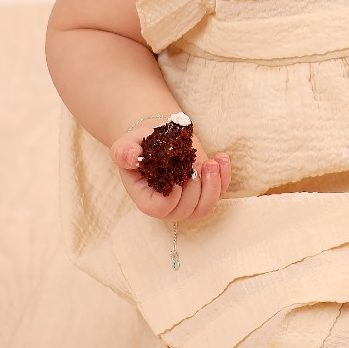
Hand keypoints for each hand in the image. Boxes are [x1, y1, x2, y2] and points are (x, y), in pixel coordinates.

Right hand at [111, 122, 232, 221]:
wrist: (158, 137)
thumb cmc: (140, 144)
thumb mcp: (127, 145)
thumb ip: (124, 152)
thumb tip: (131, 156)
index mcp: (147, 198)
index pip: (160, 209)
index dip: (171, 196)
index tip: (176, 176)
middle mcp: (168, 205)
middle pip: (186, 210)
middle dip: (196, 188)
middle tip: (196, 165)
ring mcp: (188, 200)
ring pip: (206, 206)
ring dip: (213, 185)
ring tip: (211, 162)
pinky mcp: (204, 190)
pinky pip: (219, 192)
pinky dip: (224, 177)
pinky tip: (221, 158)